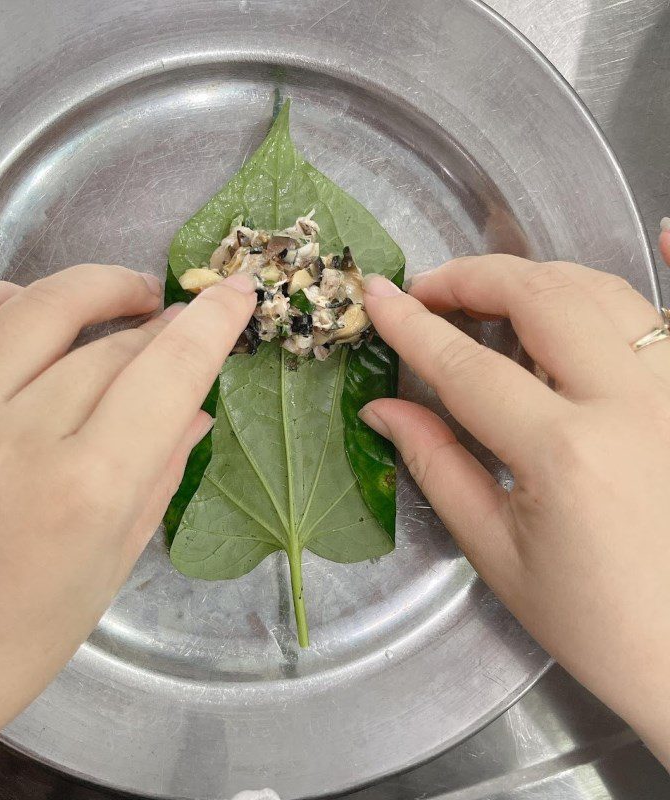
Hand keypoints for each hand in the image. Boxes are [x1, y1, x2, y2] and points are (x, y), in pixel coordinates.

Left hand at [0, 264, 254, 798]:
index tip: (236, 293)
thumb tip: (195, 406)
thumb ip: (158, 474)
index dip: (212, 323)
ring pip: (41, 306)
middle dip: (163, 326)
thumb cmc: (15, 642)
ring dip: (98, 287)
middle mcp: (15, 437)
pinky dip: (8, 295)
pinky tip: (36, 310)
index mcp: (85, 490)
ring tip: (127, 296)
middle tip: (182, 327)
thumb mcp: (109, 566)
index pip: (168, 372)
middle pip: (113, 344)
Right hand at [361, 257, 669, 766]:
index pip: (469, 366)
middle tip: (430, 290)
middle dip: (474, 279)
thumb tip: (382, 407)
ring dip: (538, 279)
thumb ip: (437, 466)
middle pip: (543, 298)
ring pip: (606, 292)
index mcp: (567, 453)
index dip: (414, 327)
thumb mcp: (497, 554)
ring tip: (491, 295)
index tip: (377, 297)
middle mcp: (635, 403)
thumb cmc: (595, 622)